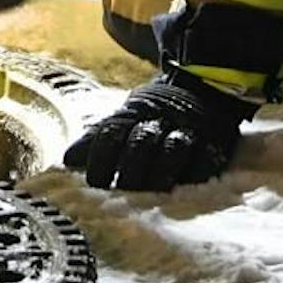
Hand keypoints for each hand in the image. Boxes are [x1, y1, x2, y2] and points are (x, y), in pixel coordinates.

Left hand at [64, 70, 248, 190]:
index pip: (113, 130)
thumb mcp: (126, 115)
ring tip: (148, 194)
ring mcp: (188, 129)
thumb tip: (68, 161)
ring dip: (158, 174)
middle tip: (119, 191)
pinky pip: (203, 160)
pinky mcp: (213, 142)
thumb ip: (99, 138)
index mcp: (134, 111)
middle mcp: (160, 118)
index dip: (102, 156)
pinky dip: (191, 176)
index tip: (94, 181)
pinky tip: (181, 191)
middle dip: (128, 168)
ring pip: (171, 150)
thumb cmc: (155, 112)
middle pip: (141, 142)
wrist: (204, 87)